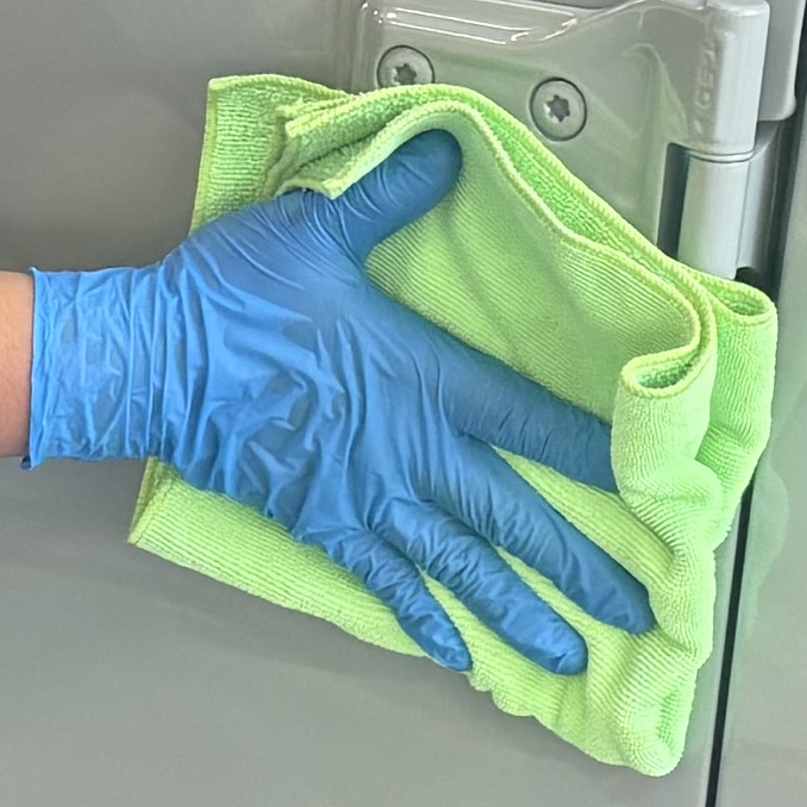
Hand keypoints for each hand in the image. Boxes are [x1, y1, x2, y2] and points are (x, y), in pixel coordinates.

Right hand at [25, 130, 650, 675]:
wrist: (153, 361)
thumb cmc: (232, 295)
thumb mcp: (316, 226)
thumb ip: (390, 196)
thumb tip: (447, 150)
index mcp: (422, 376)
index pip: (531, 419)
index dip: (594, 453)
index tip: (653, 488)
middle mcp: (409, 449)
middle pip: (514, 517)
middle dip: (581, 567)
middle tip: (640, 612)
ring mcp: (366, 495)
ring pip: (462, 567)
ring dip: (520, 614)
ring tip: (570, 657)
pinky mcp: (320, 522)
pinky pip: (385, 583)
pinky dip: (425, 622)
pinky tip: (457, 656)